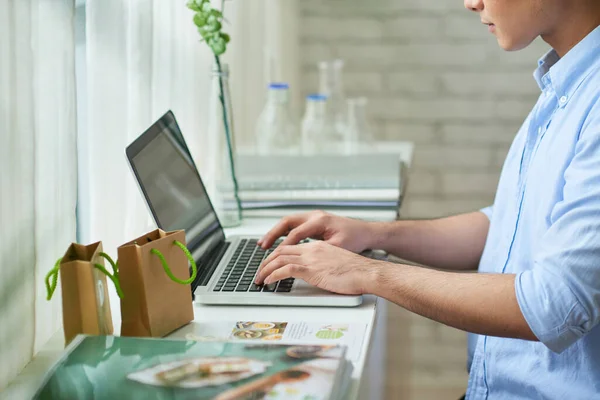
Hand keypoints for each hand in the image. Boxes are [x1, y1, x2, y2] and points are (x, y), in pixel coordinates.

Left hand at [255, 241, 379, 294]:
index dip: (277, 255)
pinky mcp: (311, 269)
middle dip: (267, 261)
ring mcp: (311, 258)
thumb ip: (324, 267)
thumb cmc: (358, 273)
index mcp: (318, 247)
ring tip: (259, 279)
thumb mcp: (337, 265)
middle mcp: (312, 249)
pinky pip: (285, 270)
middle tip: (259, 272)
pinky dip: (273, 275)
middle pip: (281, 251)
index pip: (291, 247)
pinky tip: (268, 282)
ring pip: (279, 259)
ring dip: (265, 269)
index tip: (270, 263)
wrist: (367, 272)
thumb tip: (318, 276)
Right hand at [258, 210, 377, 253]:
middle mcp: (314, 216)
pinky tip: (277, 243)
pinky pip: (294, 225)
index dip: (283, 246)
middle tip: (262, 246)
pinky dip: (283, 233)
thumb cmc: (355, 239)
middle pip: (286, 222)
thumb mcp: (339, 247)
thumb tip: (304, 261)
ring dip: (275, 233)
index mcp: (320, 221)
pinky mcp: (314, 222)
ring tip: (263, 245)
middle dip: (272, 234)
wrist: (366, 232)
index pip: (295, 233)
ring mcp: (313, 217)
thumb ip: (321, 252)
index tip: (274, 257)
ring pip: (288, 222)